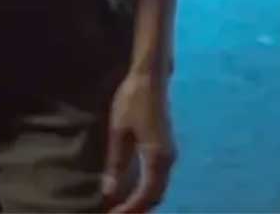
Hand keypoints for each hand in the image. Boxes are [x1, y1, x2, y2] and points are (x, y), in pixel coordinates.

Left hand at [103, 72, 175, 211]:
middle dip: (137, 210)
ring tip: (121, 208)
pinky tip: (130, 192)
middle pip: (155, 196)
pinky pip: (158, 180)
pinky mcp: (166, 150)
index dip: (130, 209)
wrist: (151, 79)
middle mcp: (168, 160)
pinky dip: (146, 191)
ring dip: (141, 202)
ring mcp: (169, 155)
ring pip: (158, 189)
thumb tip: (110, 193)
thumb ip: (116, 164)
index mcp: (157, 158)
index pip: (146, 195)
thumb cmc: (132, 101)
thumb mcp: (119, 132)